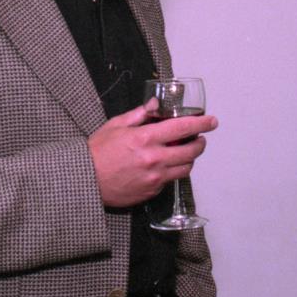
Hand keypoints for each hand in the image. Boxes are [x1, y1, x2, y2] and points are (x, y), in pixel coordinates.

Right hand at [88, 99, 217, 207]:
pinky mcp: (152, 191)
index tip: (211, 121)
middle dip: (200, 143)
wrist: (85, 181)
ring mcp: (155, 177)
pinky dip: (172, 171)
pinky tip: (165, 165)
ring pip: (186, 168)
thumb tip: (156, 105)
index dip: (201, 124)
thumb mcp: (116, 125)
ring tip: (184, 151)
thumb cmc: (97, 152)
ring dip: (189, 158)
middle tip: (199, 138)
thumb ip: (140, 114)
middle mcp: (154, 159)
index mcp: (145, 138)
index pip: (183, 128)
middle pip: (191, 151)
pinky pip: (171, 180)